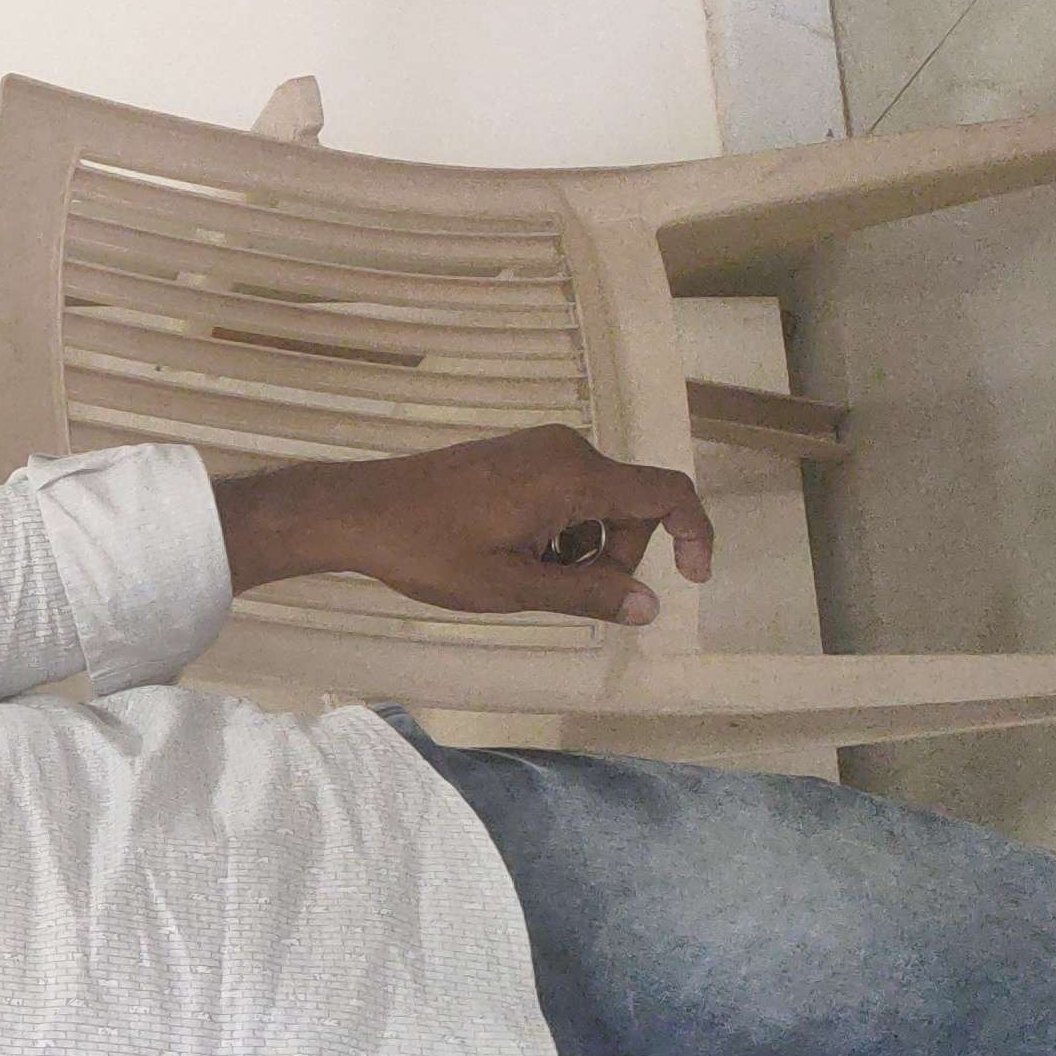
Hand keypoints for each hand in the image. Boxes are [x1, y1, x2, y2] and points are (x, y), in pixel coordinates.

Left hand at [220, 425, 714, 626]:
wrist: (360, 511)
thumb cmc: (428, 550)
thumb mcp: (512, 587)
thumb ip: (586, 594)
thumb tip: (648, 607)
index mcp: (574, 476)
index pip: (668, 493)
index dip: (695, 534)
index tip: (694, 579)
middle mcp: (566, 450)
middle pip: (632, 505)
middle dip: (619, 556)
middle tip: (570, 595)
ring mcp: (539, 448)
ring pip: (596, 503)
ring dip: (583, 549)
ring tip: (525, 576)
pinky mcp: (517, 455)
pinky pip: (565, 493)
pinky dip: (558, 531)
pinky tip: (513, 557)